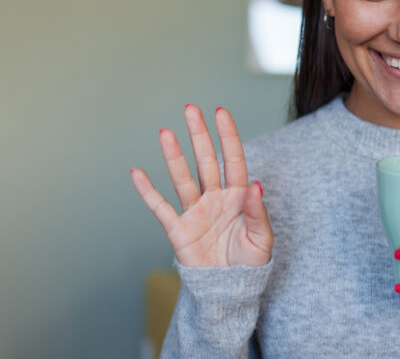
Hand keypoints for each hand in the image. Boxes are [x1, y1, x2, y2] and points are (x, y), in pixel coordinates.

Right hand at [130, 104, 272, 266]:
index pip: (233, 161)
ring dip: (174, 156)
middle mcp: (215, 199)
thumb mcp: (261, 239)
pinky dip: (148, 192)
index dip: (228, 137)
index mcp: (238, 197)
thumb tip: (256, 186)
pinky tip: (137, 173)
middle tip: (190, 109)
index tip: (220, 112)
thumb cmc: (249, 263)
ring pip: (183, 178)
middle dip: (199, 135)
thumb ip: (258, 213)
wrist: (229, 290)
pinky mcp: (179, 230)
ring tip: (165, 132)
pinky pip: (161, 207)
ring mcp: (195, 212)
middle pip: (206, 161)